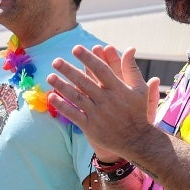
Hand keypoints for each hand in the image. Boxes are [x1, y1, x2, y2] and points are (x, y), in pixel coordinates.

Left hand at [46, 46, 160, 163]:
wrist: (136, 140)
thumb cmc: (137, 112)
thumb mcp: (139, 89)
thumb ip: (131, 69)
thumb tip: (130, 48)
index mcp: (118, 89)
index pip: (100, 69)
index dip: (88, 58)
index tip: (76, 49)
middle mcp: (106, 100)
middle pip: (85, 82)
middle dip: (69, 70)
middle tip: (55, 61)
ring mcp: (97, 114)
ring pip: (77, 97)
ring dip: (62, 86)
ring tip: (50, 76)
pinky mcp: (90, 127)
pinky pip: (73, 114)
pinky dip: (62, 106)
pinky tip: (51, 97)